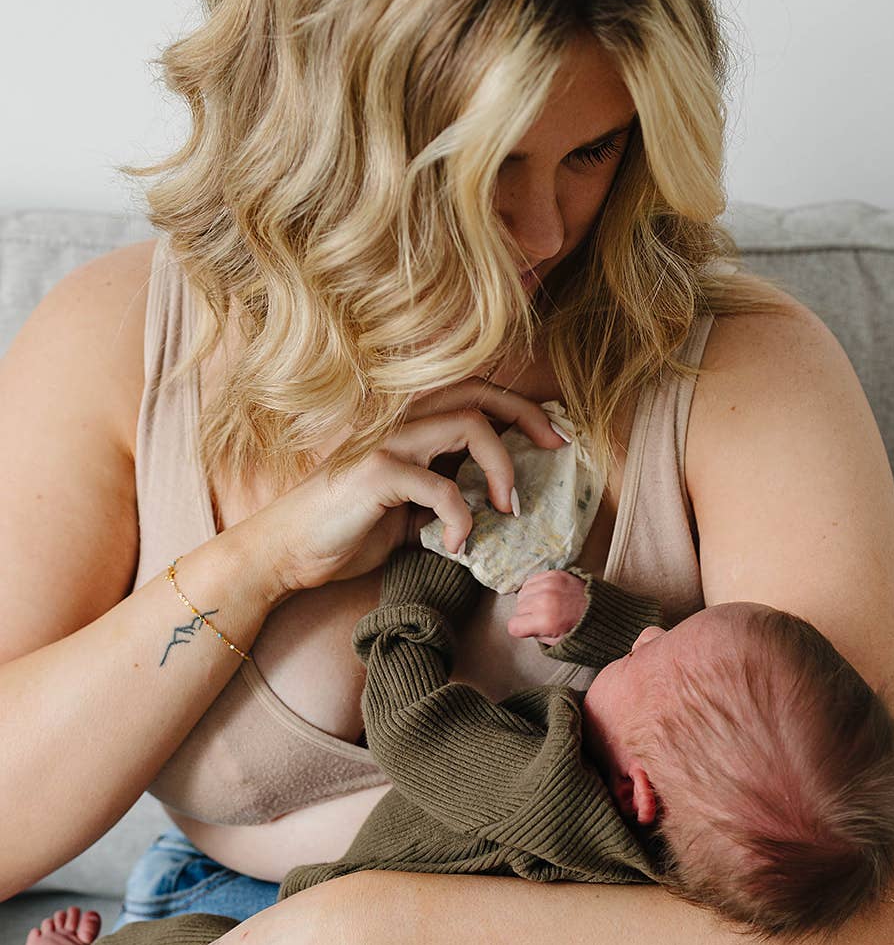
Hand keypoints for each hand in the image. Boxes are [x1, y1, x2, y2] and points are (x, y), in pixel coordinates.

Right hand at [251, 379, 567, 594]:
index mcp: (410, 426)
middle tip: (556, 450)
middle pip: (479, 393)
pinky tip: (460, 544)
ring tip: (509, 508)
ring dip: (503, 467)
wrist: (287, 551)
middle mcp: (399, 421)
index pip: (474, 394)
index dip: (520, 408)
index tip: (553, 439)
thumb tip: (497, 508)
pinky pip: (441, 486)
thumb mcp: (409, 512)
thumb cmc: (346, 530)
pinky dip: (462, 517)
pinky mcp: (376, 473)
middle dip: (527, 416)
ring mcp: (387, 441)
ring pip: (469, 424)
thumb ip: (446, 498)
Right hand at [507, 569, 587, 643]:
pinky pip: (532, 581)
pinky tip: (546, 595)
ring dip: (530, 600)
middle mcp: (545, 601)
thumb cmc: (581, 626)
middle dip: (527, 615)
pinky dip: (536, 588)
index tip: (527, 628)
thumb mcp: (556, 641)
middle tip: (542, 618)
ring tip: (545, 606)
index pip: (514, 625)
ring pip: (523, 593)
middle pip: (518, 608)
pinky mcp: (554, 575)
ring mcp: (550, 585)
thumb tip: (523, 626)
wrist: (600, 609)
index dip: (520, 629)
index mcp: (546, 621)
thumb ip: (535, 634)